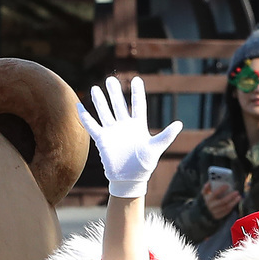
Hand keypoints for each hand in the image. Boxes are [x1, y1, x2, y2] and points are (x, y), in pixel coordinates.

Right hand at [78, 76, 182, 199]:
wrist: (130, 179)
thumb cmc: (145, 165)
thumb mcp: (156, 148)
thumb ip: (166, 136)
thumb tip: (179, 123)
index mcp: (138, 126)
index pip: (138, 105)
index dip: (137, 92)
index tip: (136, 79)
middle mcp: (125, 126)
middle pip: (119, 105)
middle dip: (115, 92)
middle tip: (111, 80)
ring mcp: (113, 132)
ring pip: (105, 112)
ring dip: (100, 101)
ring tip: (96, 88)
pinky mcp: (102, 140)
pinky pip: (91, 126)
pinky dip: (85, 116)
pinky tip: (79, 105)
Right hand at [201, 181, 240, 219]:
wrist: (204, 211)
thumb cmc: (207, 199)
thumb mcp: (205, 193)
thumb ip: (207, 187)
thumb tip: (210, 182)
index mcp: (208, 199)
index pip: (215, 193)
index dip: (221, 189)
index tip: (227, 185)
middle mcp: (211, 206)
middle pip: (223, 201)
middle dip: (230, 196)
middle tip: (237, 192)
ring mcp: (215, 212)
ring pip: (226, 207)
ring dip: (234, 202)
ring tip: (239, 197)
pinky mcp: (218, 216)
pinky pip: (227, 211)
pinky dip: (232, 206)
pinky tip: (235, 201)